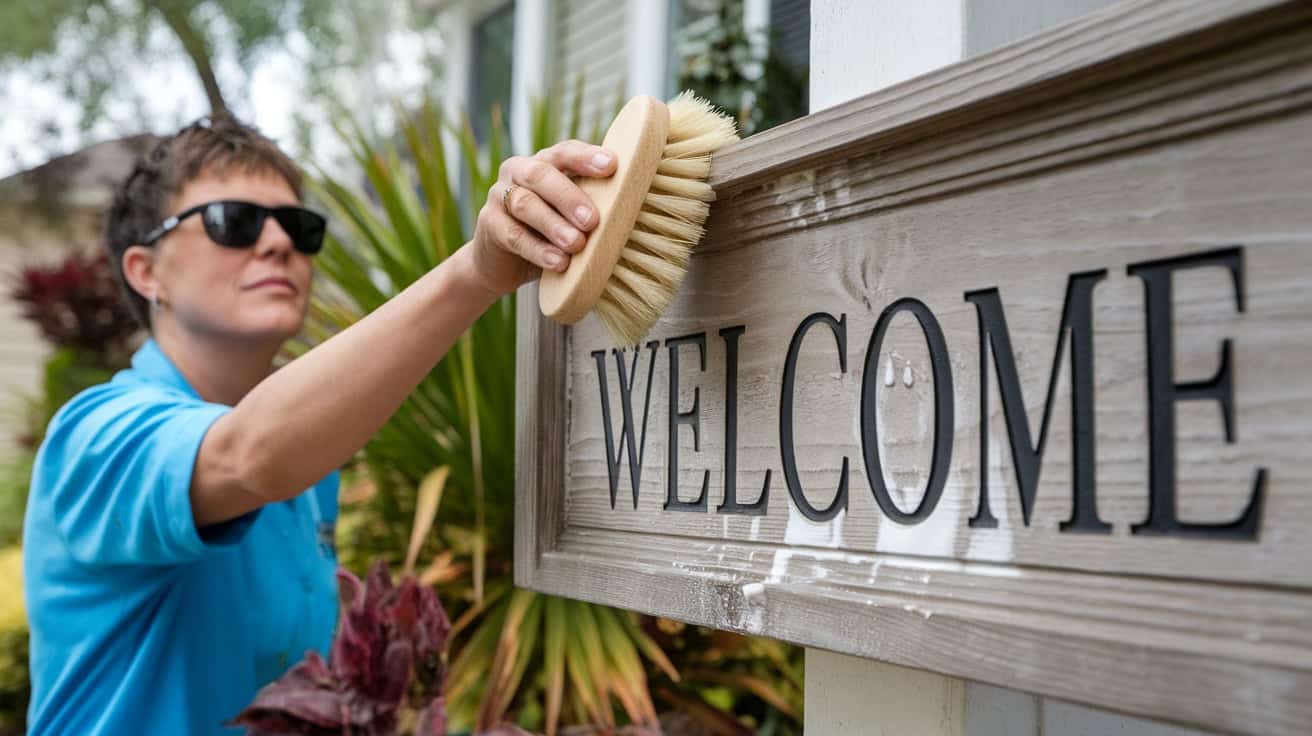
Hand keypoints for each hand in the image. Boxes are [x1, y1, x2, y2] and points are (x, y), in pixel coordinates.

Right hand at [467, 139, 617, 297]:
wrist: (502, 264)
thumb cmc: (548, 234)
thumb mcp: (570, 217)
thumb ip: (591, 207)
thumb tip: (632, 213)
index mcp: (544, 162)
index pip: (565, 152)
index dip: (586, 157)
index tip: (611, 166)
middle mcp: (519, 171)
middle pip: (541, 174)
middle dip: (569, 196)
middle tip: (592, 220)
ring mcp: (499, 195)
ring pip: (525, 204)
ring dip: (553, 225)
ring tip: (577, 245)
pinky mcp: (489, 224)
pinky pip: (513, 235)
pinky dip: (537, 249)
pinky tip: (558, 263)